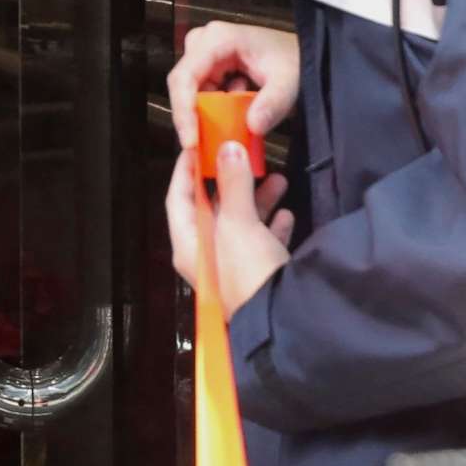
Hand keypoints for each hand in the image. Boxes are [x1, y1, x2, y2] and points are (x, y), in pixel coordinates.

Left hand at [166, 143, 294, 315]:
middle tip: (247, 157)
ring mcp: (232, 267)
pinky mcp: (258, 276)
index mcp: (188, 244)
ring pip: (241, 224)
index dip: (185, 171)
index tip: (198, 145)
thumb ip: (233, 185)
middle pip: (212, 209)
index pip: (178, 199)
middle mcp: (205, 255)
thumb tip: (228, 149)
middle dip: (231, 182)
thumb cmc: (248, 269)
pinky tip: (287, 213)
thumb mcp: (238, 223)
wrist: (283, 320)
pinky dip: (272, 227)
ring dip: (258, 201)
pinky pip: (262, 244)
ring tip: (280, 180)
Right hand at [167, 23, 301, 148]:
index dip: (183, 111)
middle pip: (183, 85)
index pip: (185, 77)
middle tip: (201, 147)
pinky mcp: (212, 68)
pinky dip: (214, 113)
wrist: (307, 54)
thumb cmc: (298, 60)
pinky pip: (202, 95)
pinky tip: (230, 124)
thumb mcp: (290, 80)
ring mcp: (206, 55)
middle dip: (191, 118)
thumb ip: (273, 103)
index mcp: (217, 39)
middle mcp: (204, 43)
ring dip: (204, 117)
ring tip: (220, 137)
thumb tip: (252, 127)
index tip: (191, 142)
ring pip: (190, 92)